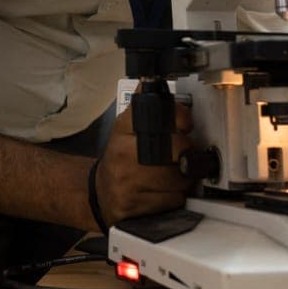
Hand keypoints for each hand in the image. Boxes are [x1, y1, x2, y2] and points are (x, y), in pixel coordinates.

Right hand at [93, 103, 193, 226]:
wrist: (101, 194)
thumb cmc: (120, 159)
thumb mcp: (126, 128)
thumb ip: (144, 108)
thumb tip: (150, 81)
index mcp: (123, 129)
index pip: (160, 115)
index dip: (181, 118)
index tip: (185, 123)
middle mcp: (122, 154)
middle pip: (177, 150)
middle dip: (186, 154)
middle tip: (181, 155)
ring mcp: (127, 182)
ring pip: (179, 179)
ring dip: (184, 179)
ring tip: (172, 174)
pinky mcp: (134, 207)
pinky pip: (172, 201)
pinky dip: (175, 198)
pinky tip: (163, 192)